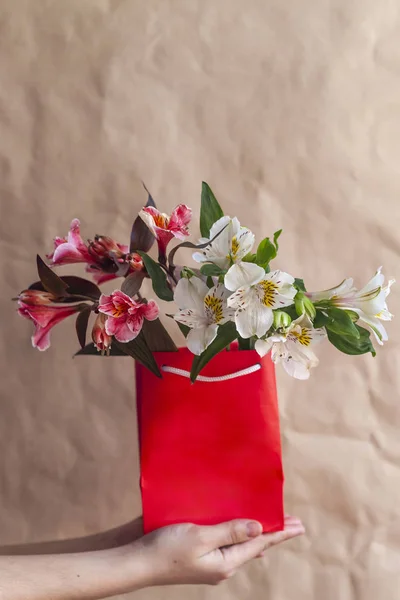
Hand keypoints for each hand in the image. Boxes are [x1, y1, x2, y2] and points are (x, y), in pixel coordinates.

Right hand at [134, 515, 304, 586]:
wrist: (137, 561)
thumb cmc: (167, 549)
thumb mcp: (202, 537)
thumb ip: (231, 531)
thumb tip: (259, 529)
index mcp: (225, 563)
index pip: (260, 545)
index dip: (280, 533)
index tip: (299, 526)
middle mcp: (221, 564)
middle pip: (253, 545)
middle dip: (272, 532)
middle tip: (293, 523)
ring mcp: (209, 560)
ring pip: (239, 543)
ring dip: (255, 531)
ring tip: (271, 522)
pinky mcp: (198, 552)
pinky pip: (223, 540)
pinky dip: (235, 530)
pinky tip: (238, 525)